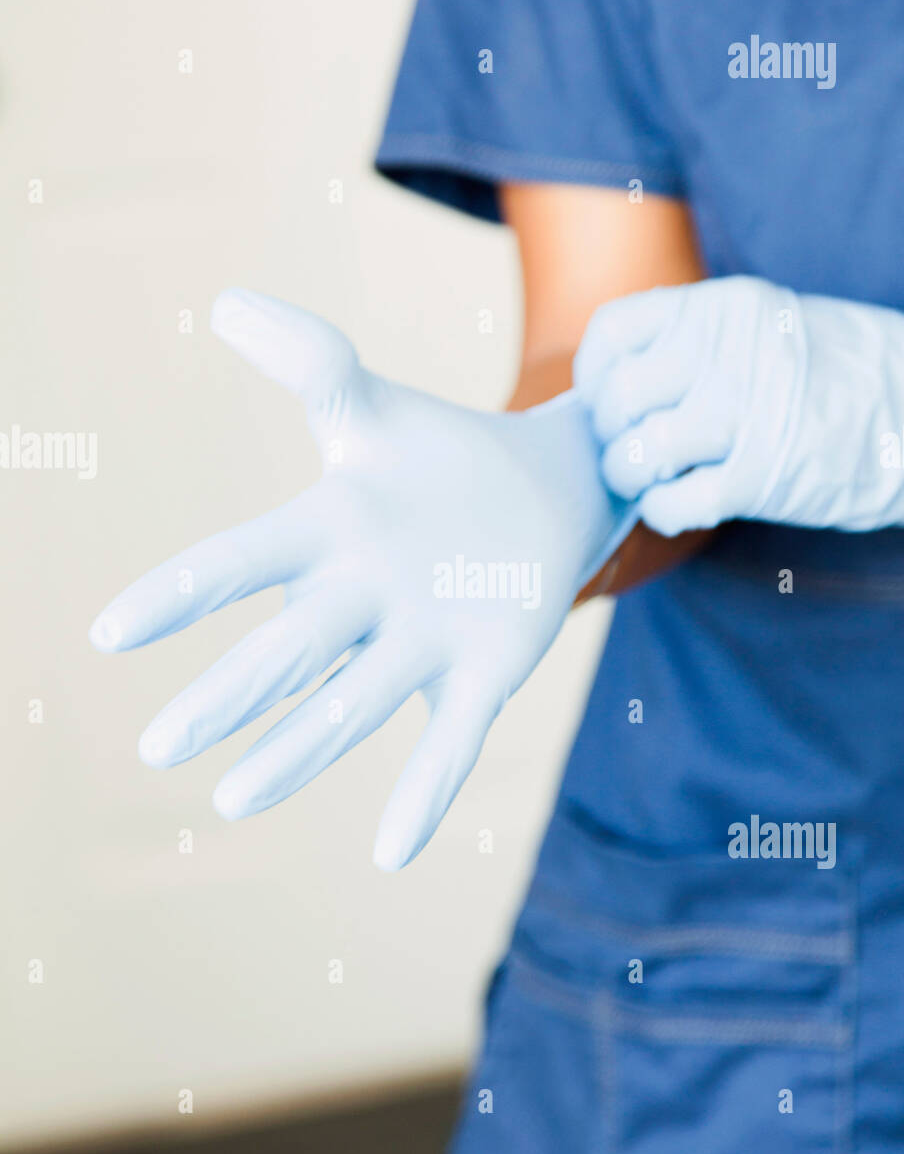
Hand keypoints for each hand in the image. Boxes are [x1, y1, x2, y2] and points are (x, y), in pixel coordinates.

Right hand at [89, 290, 630, 869]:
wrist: (543, 492)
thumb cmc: (437, 457)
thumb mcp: (373, 407)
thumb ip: (311, 363)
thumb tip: (227, 303)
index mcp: (330, 534)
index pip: (243, 563)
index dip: (181, 592)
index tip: (110, 630)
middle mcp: (367, 598)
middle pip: (288, 650)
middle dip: (228, 695)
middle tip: (159, 748)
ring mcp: (428, 641)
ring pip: (355, 705)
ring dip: (298, 751)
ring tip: (235, 800)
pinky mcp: (487, 673)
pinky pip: (452, 740)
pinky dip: (425, 792)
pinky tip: (394, 851)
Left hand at [575, 275, 903, 535]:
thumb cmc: (851, 372)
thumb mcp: (772, 325)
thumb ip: (702, 342)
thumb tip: (623, 382)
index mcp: (724, 307)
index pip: (615, 332)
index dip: (595, 376)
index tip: (605, 401)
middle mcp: (726, 353)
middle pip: (618, 399)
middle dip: (610, 435)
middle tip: (629, 449)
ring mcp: (744, 414)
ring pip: (637, 453)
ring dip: (632, 476)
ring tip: (652, 480)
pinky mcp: (762, 477)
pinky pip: (673, 502)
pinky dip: (663, 511)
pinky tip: (680, 505)